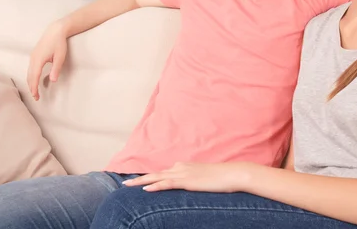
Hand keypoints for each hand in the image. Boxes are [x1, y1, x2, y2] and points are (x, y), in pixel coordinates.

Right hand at [27, 22, 68, 99]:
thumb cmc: (59, 43)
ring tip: (35, 91)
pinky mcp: (34, 55)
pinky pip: (30, 68)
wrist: (55, 31)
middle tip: (36, 97)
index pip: (34, 77)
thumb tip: (53, 80)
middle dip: (31, 87)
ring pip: (28, 72)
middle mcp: (33, 58)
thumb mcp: (60, 57)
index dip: (34, 87)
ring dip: (31, 82)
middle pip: (29, 76)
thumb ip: (56, 69)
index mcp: (38, 59)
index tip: (35, 96)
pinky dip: (31, 76)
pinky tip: (34, 80)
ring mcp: (32, 56)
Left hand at [122, 162, 254, 192]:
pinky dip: (155, 185)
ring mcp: (183, 174)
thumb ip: (195, 180)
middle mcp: (181, 168)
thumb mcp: (205, 178)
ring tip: (127, 185)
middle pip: (155, 173)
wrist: (232, 174)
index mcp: (185, 167)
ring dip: (140, 181)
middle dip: (139, 178)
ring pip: (157, 177)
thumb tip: (190, 185)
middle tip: (124, 183)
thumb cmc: (222, 178)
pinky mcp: (187, 181)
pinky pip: (167, 184)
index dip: (149, 177)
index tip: (137, 180)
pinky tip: (145, 189)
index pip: (163, 172)